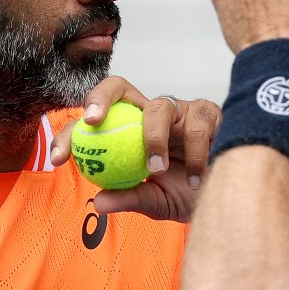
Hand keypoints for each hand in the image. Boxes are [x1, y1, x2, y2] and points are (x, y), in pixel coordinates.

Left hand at [50, 76, 220, 222]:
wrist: (231, 196)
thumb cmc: (188, 194)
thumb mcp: (155, 202)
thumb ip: (129, 198)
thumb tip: (98, 203)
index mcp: (128, 131)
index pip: (93, 122)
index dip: (70, 134)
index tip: (57, 159)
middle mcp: (150, 114)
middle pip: (117, 86)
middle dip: (99, 97)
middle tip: (92, 122)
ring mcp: (179, 110)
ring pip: (158, 107)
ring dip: (153, 138)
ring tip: (158, 170)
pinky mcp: (209, 113)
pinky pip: (197, 125)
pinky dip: (195, 154)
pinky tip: (197, 178)